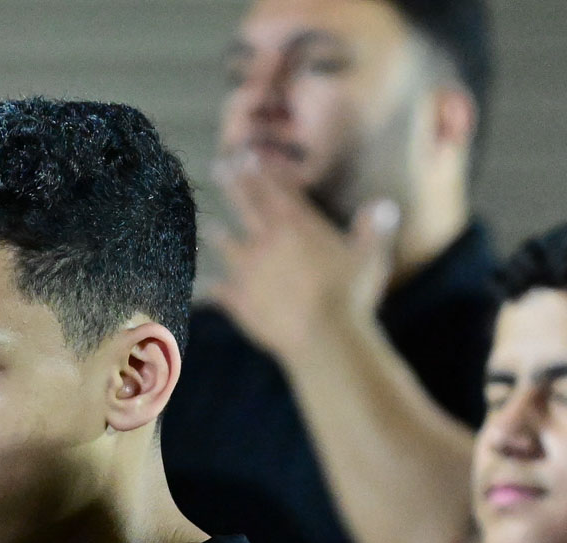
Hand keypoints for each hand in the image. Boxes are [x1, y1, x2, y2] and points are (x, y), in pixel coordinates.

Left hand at [205, 156, 398, 362]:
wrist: (323, 338)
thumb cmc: (352, 295)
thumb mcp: (372, 256)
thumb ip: (375, 228)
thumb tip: (383, 206)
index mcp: (297, 224)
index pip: (276, 188)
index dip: (262, 170)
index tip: (248, 155)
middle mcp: (267, 242)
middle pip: (247, 206)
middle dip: (234, 184)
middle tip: (221, 167)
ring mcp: (250, 273)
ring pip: (229, 247)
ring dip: (220, 236)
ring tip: (211, 227)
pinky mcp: (241, 303)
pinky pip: (223, 293)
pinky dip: (215, 289)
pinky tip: (209, 288)